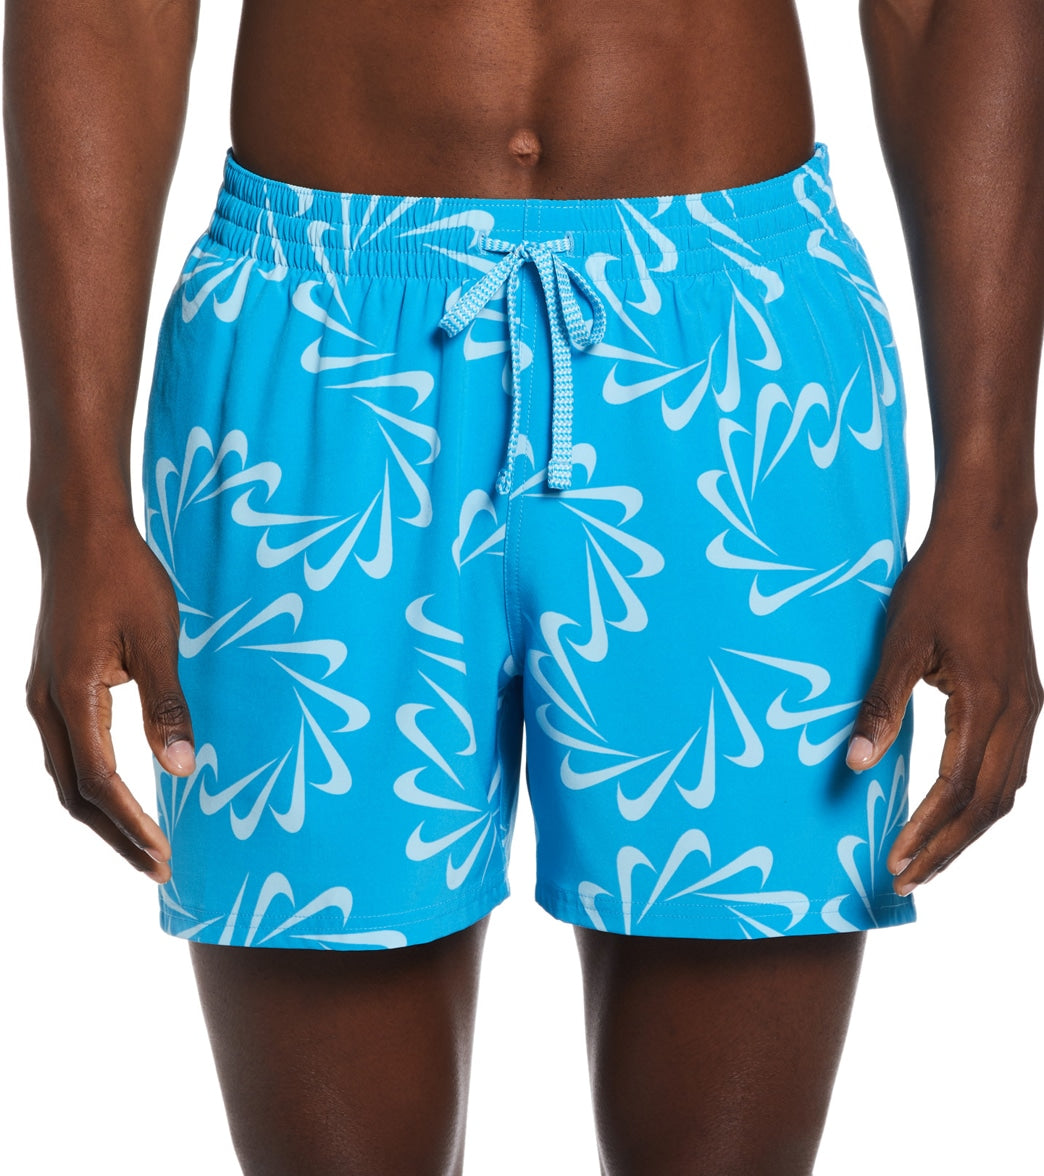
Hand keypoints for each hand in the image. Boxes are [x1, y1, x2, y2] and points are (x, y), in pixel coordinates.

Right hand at [25, 516, 194, 882]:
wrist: (81, 532)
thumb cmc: (125, 577)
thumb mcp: (159, 640)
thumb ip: (168, 707)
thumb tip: (182, 771)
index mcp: (72, 697)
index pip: (101, 784)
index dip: (133, 826)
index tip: (165, 857)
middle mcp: (46, 705)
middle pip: (75, 794)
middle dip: (115, 835)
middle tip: (157, 867)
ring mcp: (43, 696)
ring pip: (66, 776)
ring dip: (103, 814)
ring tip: (143, 843)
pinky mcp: (51, 687)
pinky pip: (68, 751)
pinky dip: (93, 784)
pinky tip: (122, 795)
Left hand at [844, 518, 1040, 895]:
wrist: (986, 536)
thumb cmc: (937, 582)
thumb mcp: (899, 641)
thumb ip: (880, 705)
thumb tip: (854, 765)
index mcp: (988, 703)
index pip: (956, 791)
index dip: (925, 834)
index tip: (894, 865)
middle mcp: (1019, 712)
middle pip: (988, 805)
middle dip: (947, 847)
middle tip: (907, 879)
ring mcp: (1030, 706)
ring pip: (1006, 790)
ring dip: (967, 830)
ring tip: (928, 859)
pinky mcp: (1026, 696)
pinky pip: (1012, 765)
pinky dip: (984, 799)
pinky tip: (956, 812)